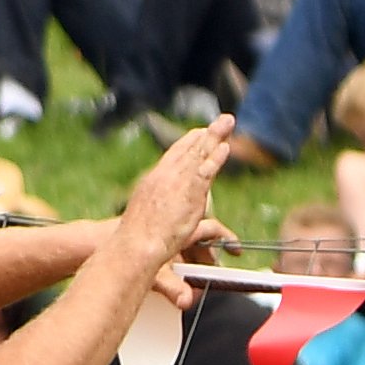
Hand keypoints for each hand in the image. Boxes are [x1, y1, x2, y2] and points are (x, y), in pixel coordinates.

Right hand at [118, 122, 232, 272]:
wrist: (136, 244)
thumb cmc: (136, 240)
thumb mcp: (143, 217)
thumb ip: (157, 209)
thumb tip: (163, 214)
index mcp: (153, 181)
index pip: (173, 156)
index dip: (187, 143)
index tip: (199, 132)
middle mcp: (164, 176)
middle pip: (188, 150)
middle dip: (206, 134)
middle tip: (222, 120)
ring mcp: (177, 182)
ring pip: (199, 154)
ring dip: (215, 136)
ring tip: (228, 121)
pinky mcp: (190, 192)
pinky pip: (207, 170)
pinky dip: (216, 158)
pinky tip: (225, 147)